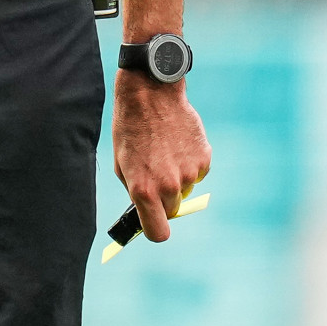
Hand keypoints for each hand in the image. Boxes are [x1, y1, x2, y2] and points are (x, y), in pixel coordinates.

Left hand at [111, 74, 211, 246]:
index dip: (155, 229)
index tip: (154, 222)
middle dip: (164, 197)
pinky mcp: (204, 158)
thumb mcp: (122, 163)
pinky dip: (190, 162)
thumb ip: (135, 190)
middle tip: (155, 172)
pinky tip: (178, 143)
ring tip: (165, 150)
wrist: (151, 93)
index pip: (157, 232)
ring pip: (186, 189)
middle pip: (172, 209)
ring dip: (178, 176)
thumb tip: (148, 208)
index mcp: (143, 190)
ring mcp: (189, 173)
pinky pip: (198, 172)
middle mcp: (168, 186)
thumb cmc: (130, 127)